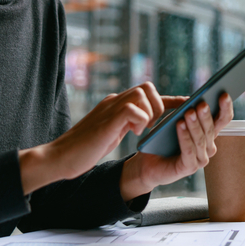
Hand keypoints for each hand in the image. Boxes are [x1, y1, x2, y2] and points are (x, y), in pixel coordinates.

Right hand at [18, 82, 166, 194]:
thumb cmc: (84, 150)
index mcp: (116, 104)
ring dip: (151, 112)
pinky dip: (140, 120)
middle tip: (154, 126)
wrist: (59, 158)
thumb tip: (144, 122)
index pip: (147, 94)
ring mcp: (110, 108)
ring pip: (143, 92)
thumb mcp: (111, 133)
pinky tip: (134, 133)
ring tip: (144, 130)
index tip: (185, 106)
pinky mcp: (107, 119)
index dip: (168, 100)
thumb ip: (125, 123)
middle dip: (160, 104)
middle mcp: (114, 101)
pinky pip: (133, 108)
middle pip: (147, 87)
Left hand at [119, 92, 234, 200]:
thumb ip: (183, 110)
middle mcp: (208, 147)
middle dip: (206, 115)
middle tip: (202, 103)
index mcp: (208, 133)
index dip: (225, 107)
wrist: (147, 163)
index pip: (223, 119)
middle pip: (211, 129)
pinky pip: (188, 150)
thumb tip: (190, 99)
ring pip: (200, 139)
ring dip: (194, 125)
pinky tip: (180, 125)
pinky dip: (185, 137)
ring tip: (189, 112)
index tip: (223, 94)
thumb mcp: (174, 120)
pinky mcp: (189, 167)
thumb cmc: (162, 140)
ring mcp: (200, 159)